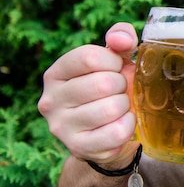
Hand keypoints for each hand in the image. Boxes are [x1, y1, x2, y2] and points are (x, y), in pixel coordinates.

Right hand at [39, 22, 139, 164]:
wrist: (105, 132)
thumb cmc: (110, 88)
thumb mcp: (113, 59)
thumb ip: (120, 38)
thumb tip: (121, 39)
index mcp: (55, 73)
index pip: (89, 57)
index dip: (114, 61)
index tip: (117, 68)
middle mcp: (51, 100)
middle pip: (103, 83)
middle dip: (122, 85)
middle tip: (120, 91)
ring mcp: (61, 127)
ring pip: (112, 108)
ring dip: (126, 105)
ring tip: (120, 106)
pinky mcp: (79, 147)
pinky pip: (118, 132)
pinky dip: (129, 125)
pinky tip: (123, 122)